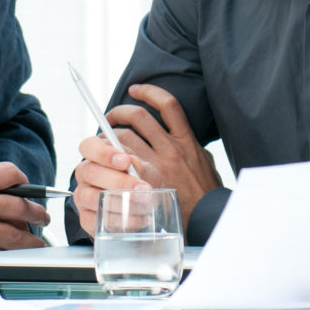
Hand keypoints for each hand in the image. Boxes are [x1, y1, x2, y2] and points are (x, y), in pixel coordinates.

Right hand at [0, 161, 47, 270]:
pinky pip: (2, 253)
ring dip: (32, 239)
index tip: (28, 190)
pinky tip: (19, 257)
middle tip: (43, 217)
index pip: (9, 173)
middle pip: (21, 205)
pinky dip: (13, 256)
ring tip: (38, 241)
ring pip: (17, 233)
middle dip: (37, 213)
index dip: (24, 181)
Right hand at [72, 133, 151, 237]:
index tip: (125, 160)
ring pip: (92, 198)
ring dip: (120, 203)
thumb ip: (139, 165)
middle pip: (91, 173)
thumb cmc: (139, 180)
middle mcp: (85, 174)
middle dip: (119, 181)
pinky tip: (137, 219)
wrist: (141, 203)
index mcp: (95, 155)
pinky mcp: (86, 218)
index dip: (103, 152)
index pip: (88, 146)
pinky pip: (95, 220)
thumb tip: (133, 163)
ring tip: (143, 207)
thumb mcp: (145, 169)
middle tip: (142, 189)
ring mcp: (82, 197)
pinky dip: (118, 221)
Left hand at [105, 84, 221, 230]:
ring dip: (108, 134)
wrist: (207, 220)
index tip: (136, 89)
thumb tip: (181, 138)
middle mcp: (171, 148)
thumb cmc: (206, 193)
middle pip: (137, 117)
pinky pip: (122, 159)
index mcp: (187, 140)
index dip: (149, 92)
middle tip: (111, 119)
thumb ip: (192, 147)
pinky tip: (102, 153)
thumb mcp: (205, 162)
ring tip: (103, 138)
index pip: (168, 105)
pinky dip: (108, 153)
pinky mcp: (145, 183)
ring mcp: (156, 166)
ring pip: (123, 136)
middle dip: (119, 114)